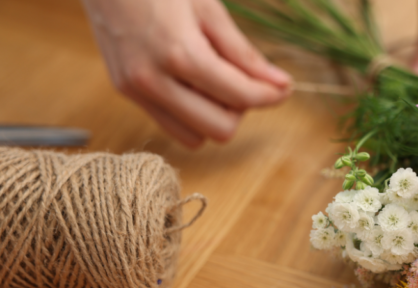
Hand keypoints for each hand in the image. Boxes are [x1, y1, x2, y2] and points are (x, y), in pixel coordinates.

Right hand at [80, 0, 291, 147]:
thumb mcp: (209, 9)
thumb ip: (245, 54)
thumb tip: (281, 85)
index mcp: (179, 54)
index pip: (240, 97)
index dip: (270, 95)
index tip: (284, 87)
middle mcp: (152, 80)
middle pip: (221, 129)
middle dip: (240, 108)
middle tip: (241, 78)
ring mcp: (135, 90)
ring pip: (195, 137)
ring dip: (214, 116)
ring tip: (213, 80)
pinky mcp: (125, 92)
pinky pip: (171, 127)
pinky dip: (191, 115)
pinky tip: (192, 83)